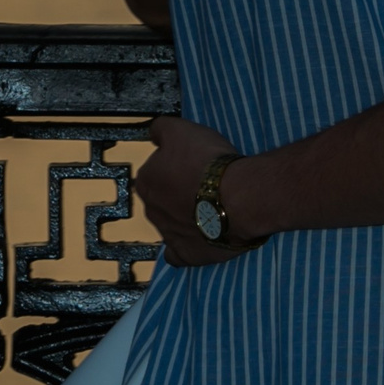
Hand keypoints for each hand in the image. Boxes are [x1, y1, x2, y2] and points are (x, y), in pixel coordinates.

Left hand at [137, 116, 257, 266]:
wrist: (237, 198)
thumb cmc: (207, 162)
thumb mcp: (181, 129)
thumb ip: (161, 129)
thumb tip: (153, 133)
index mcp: (146, 181)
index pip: (154, 171)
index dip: (174, 166)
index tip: (192, 164)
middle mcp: (151, 210)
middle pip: (162, 199)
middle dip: (177, 193)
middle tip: (203, 185)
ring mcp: (167, 235)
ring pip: (171, 225)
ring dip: (185, 218)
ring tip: (210, 209)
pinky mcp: (187, 255)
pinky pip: (178, 254)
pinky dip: (186, 247)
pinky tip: (198, 240)